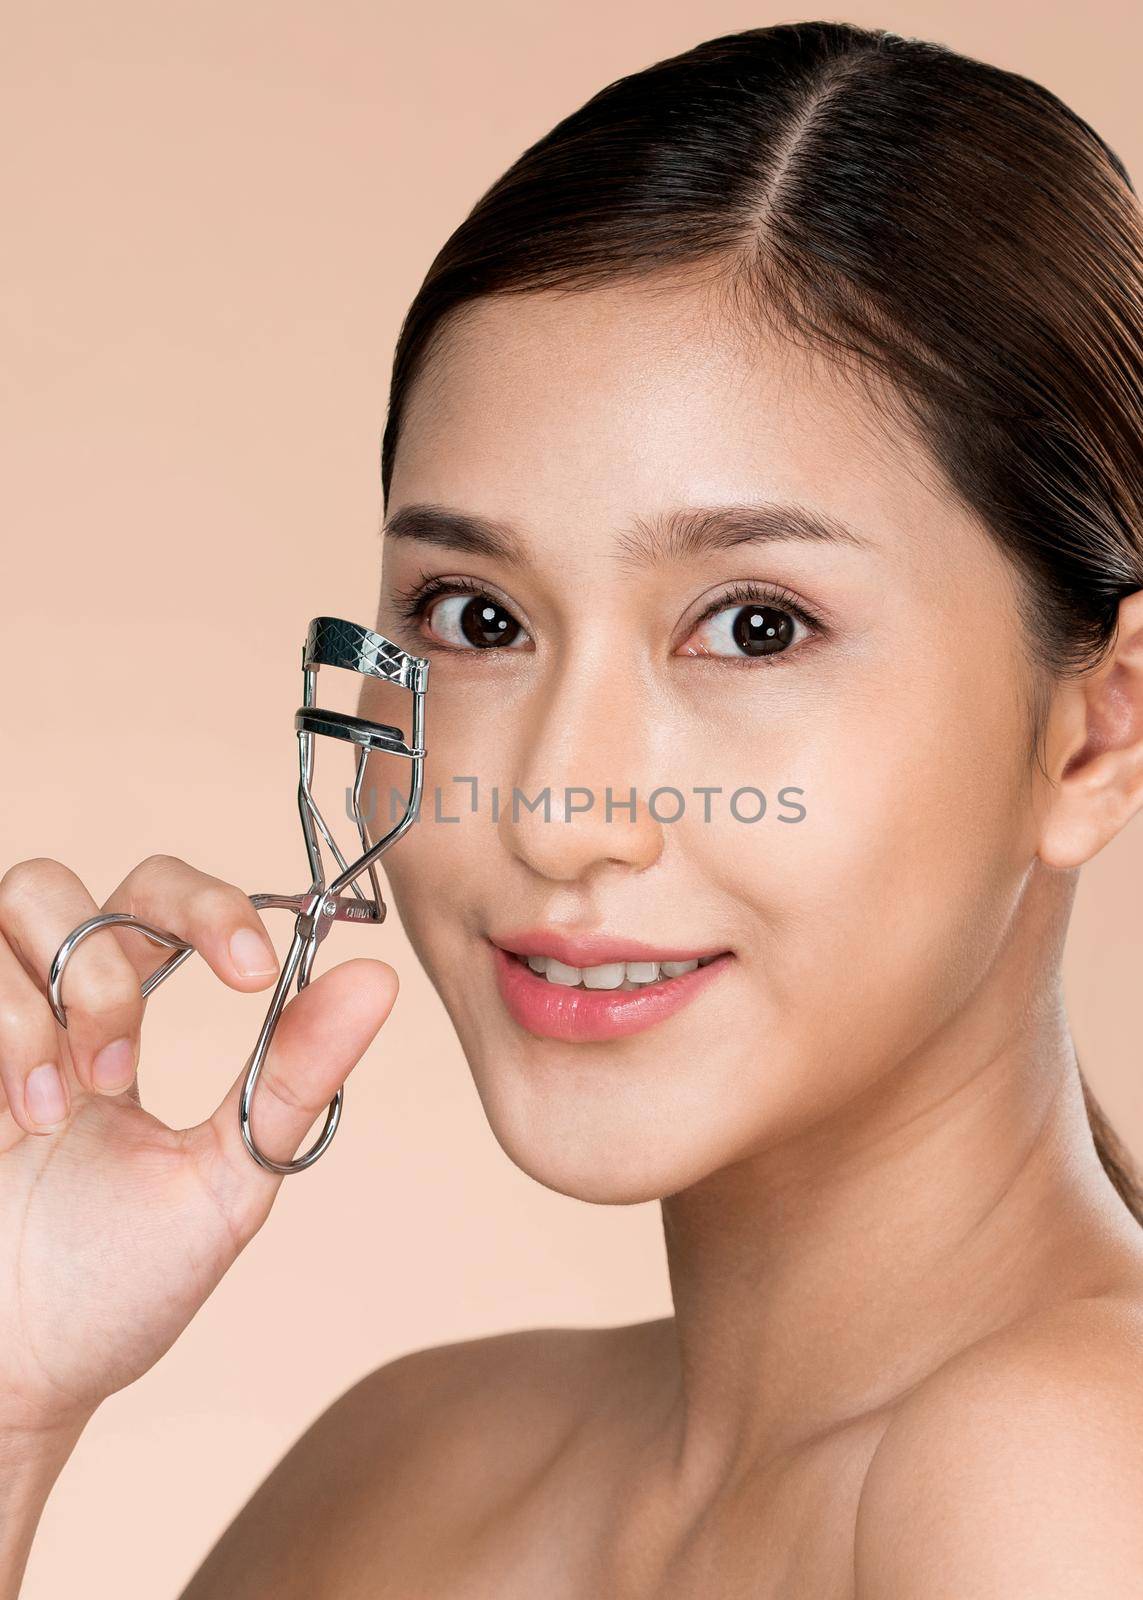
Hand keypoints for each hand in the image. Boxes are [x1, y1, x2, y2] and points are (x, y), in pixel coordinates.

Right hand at [0, 854, 397, 1434]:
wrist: (12, 1379)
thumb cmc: (111, 1291)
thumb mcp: (223, 1182)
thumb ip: (291, 1078)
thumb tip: (379, 978)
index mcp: (113, 1018)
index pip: (160, 897)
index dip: (212, 907)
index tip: (256, 973)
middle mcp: (33, 1006)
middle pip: (64, 883)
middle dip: (108, 961)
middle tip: (119, 1066)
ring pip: (15, 901)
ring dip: (48, 1005)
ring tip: (56, 1112)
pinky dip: (2, 1032)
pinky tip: (12, 1123)